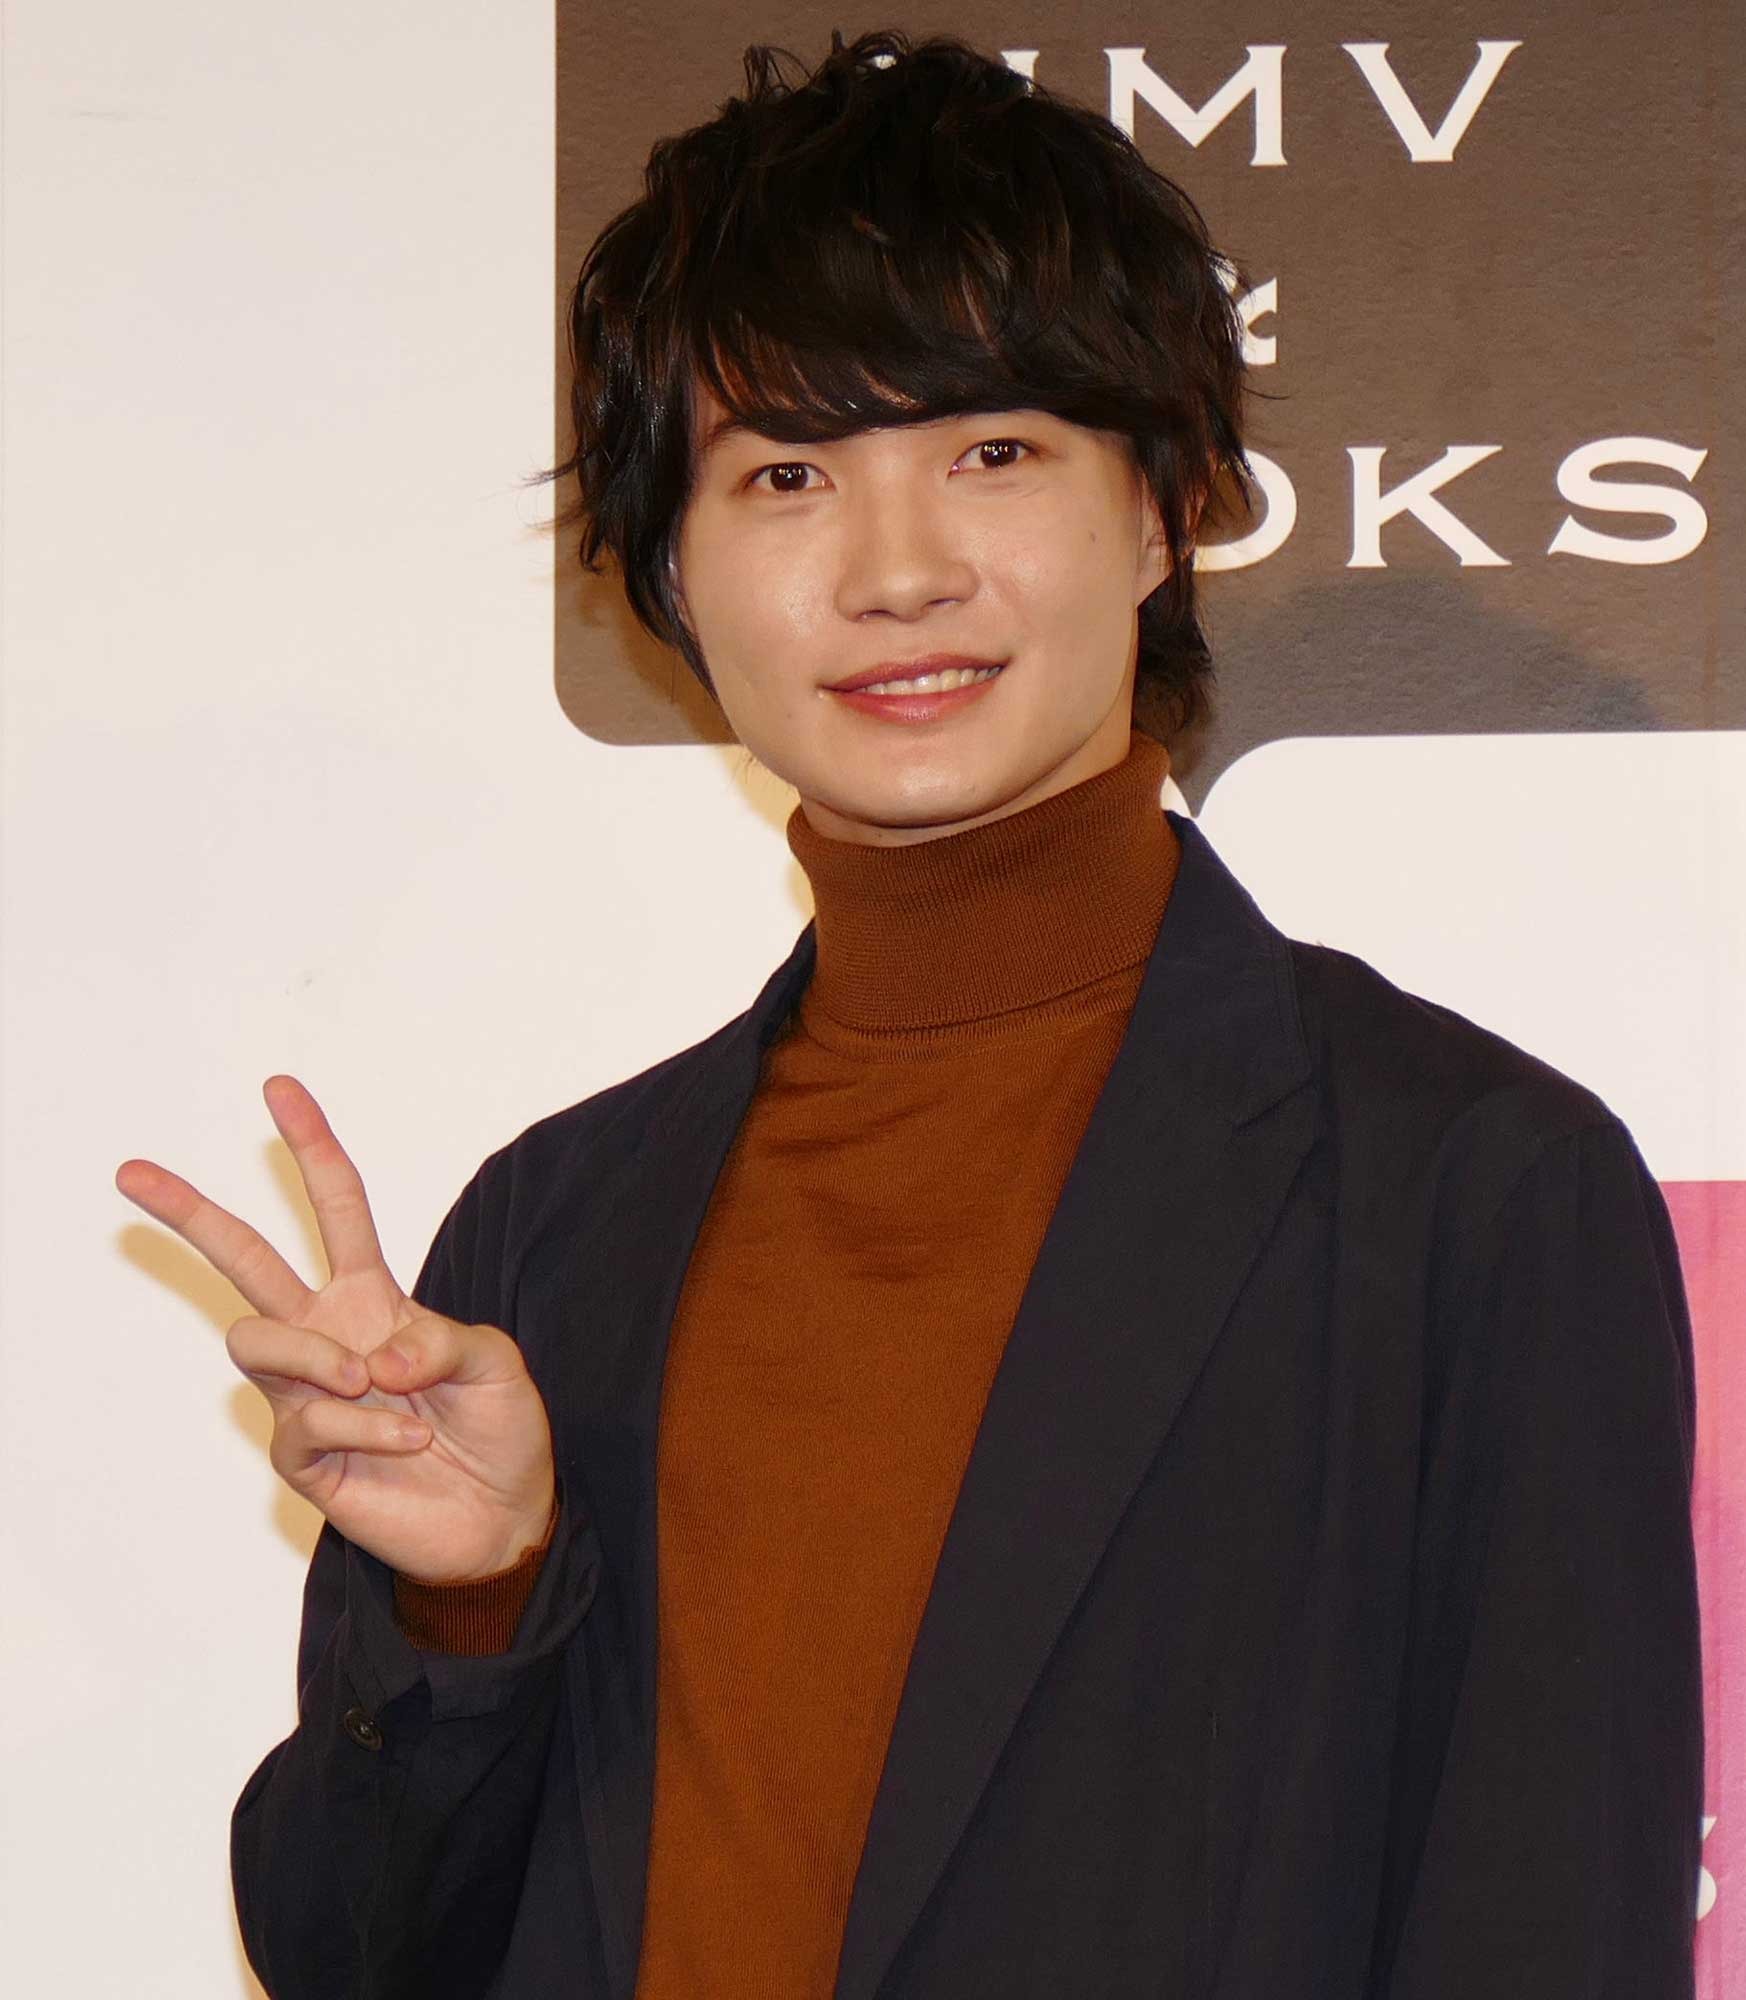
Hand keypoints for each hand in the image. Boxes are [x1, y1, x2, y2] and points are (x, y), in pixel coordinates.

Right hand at [117, 1075, 555, 1583]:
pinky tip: (410, 1441)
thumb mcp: (496, 1363)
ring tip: (376, 1382)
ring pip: (255, 1342)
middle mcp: (329, 1337)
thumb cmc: (500, 1429)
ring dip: (316, 1357)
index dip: (311, 1146)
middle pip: (244, 1262)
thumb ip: (444, 1342)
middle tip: (132, 1173)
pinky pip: (305, 1423)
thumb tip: (376, 1355)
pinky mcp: (305, 1457)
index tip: (280, 1087)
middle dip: (190, 1214)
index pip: (334, 1207)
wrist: (505, 1517)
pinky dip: (367, 1426)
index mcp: (373, 1297)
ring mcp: (308, 1395)